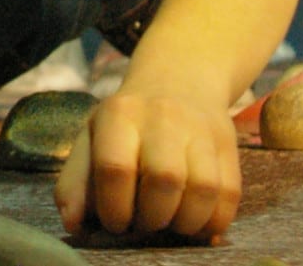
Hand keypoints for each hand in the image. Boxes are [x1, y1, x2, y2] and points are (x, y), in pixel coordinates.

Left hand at [53, 89, 240, 240]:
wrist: (179, 78)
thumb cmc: (128, 121)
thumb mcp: (93, 137)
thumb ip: (75, 181)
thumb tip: (73, 223)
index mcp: (119, 114)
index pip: (116, 168)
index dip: (115, 209)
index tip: (116, 222)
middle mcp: (162, 116)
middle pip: (164, 180)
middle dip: (153, 218)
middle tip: (146, 222)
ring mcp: (200, 128)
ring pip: (203, 190)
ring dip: (185, 223)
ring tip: (171, 221)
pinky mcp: (228, 143)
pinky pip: (229, 195)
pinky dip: (213, 221)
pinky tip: (195, 219)